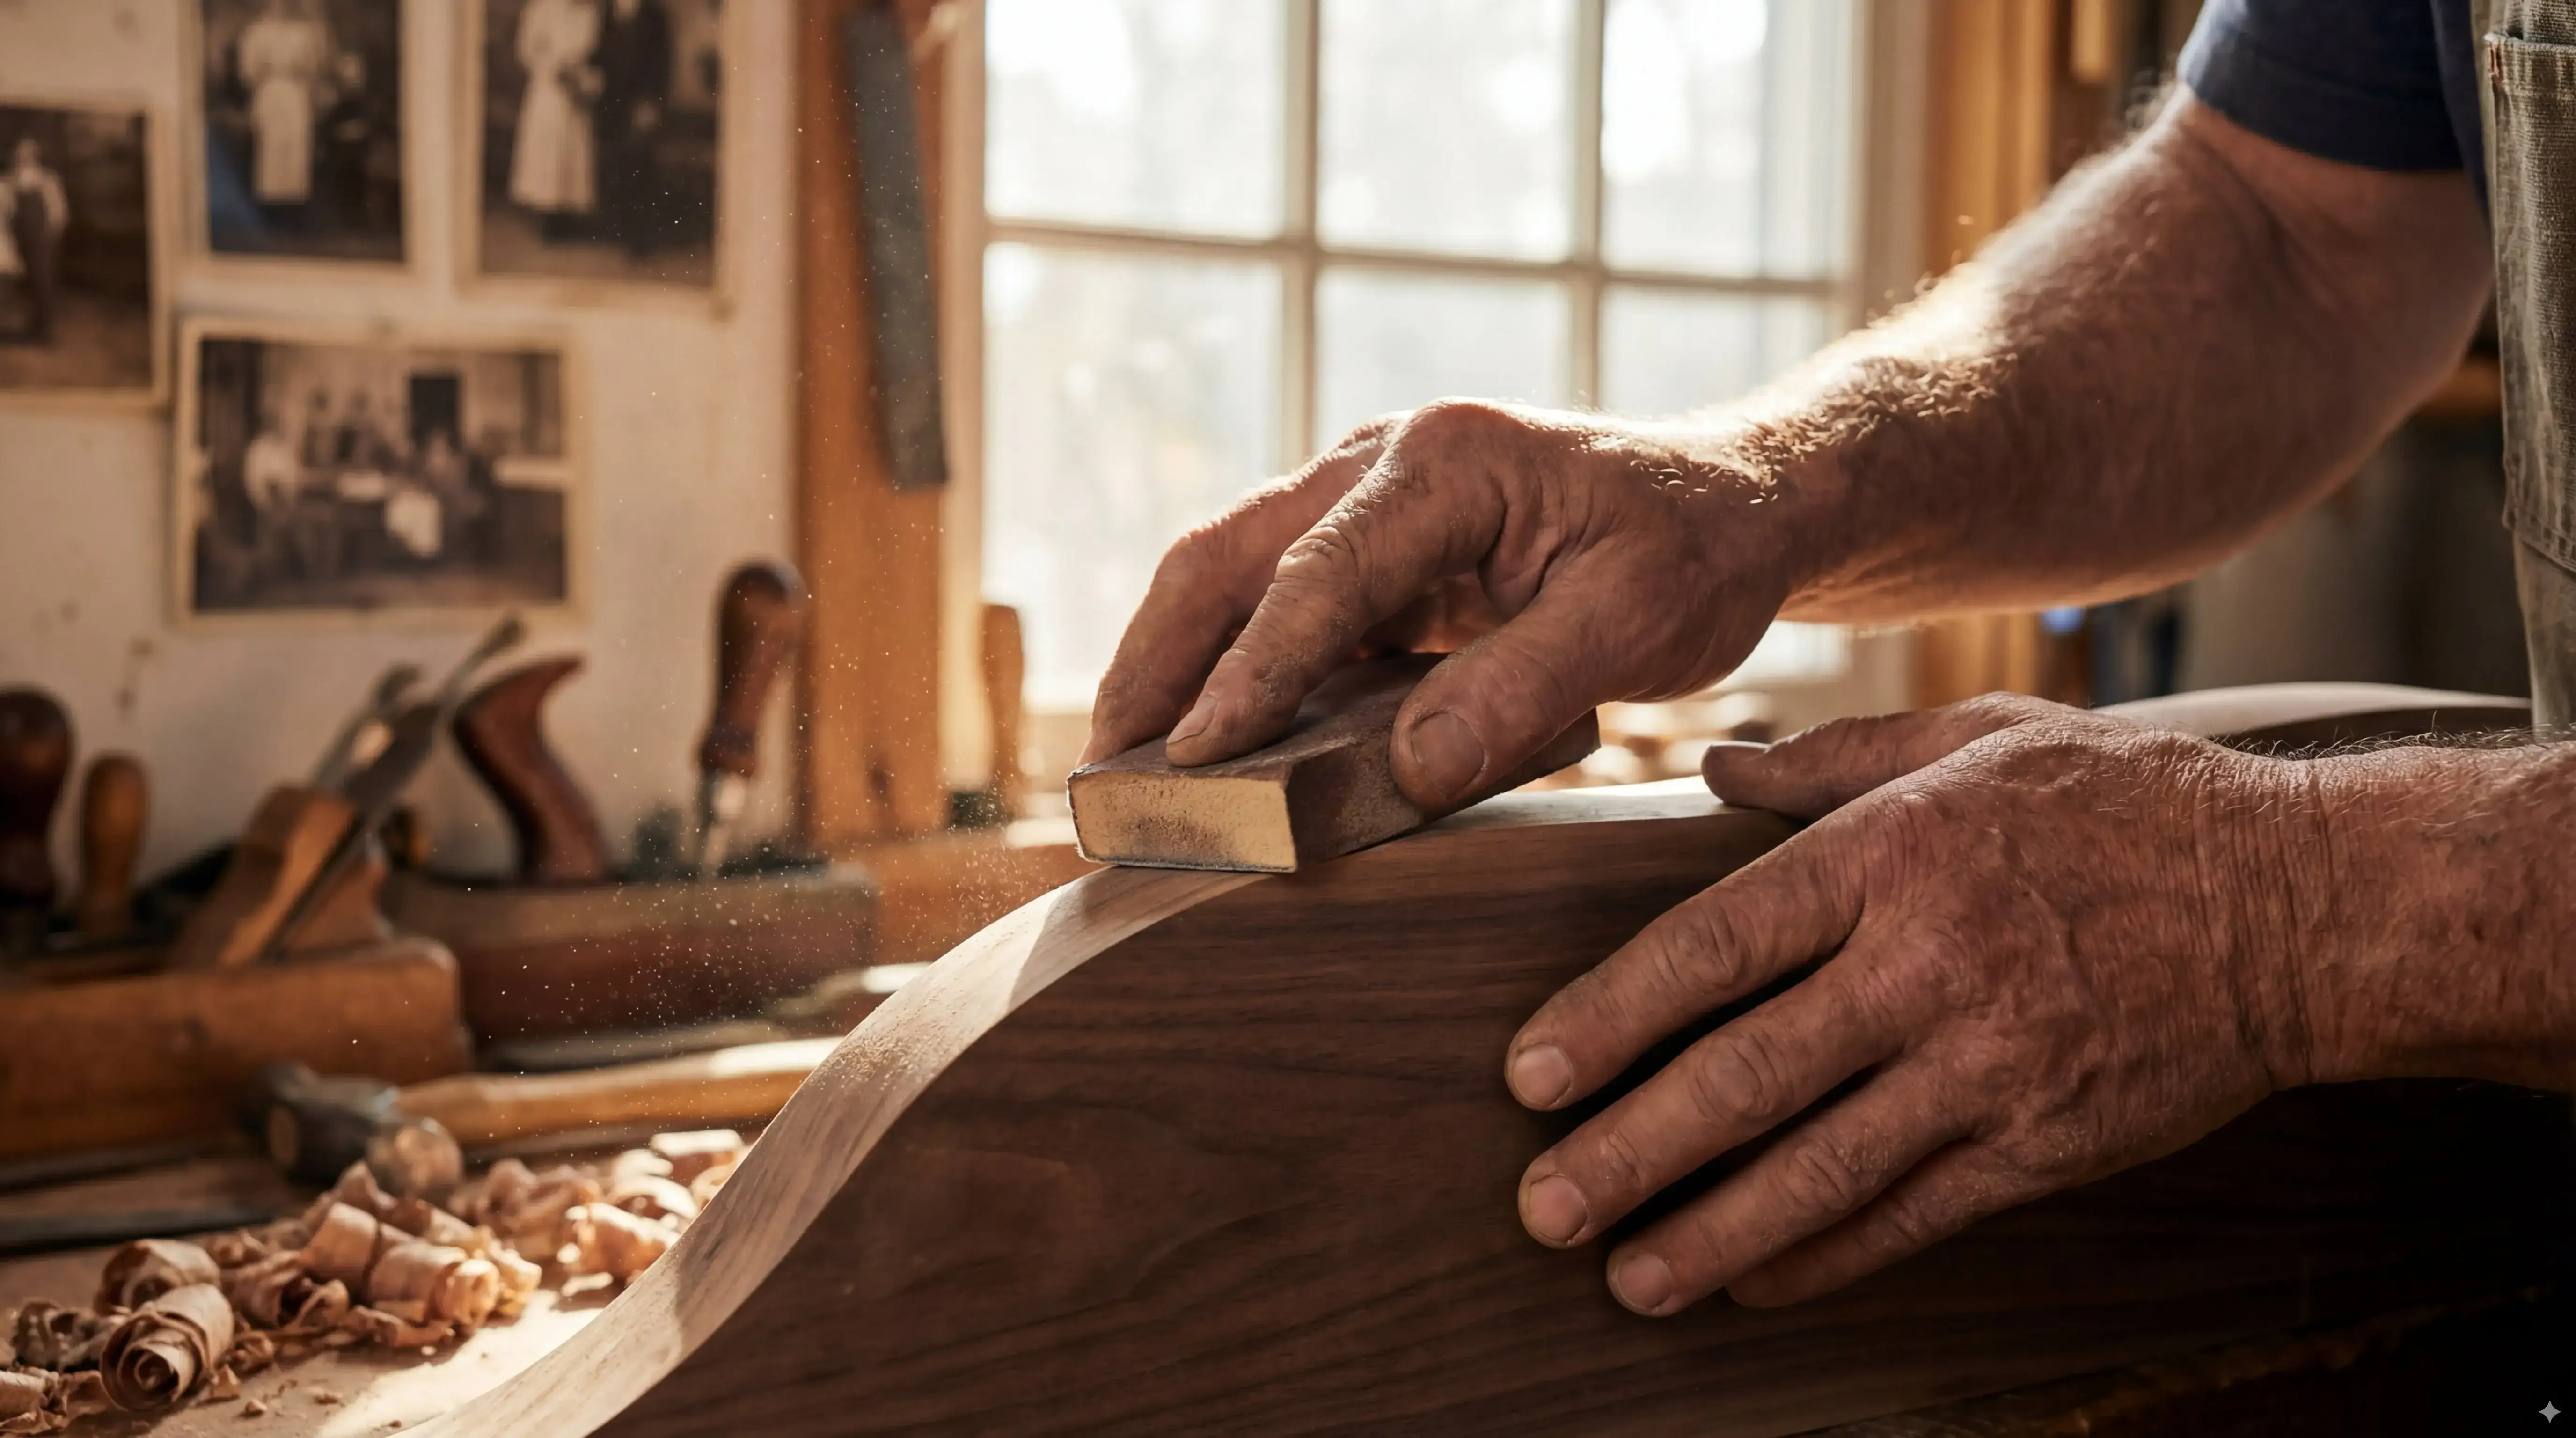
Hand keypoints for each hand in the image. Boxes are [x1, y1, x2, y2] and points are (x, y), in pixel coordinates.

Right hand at [1081, 402, 1824, 804]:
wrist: (1734, 502)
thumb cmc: (1694, 551)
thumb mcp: (1637, 623)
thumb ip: (1521, 691)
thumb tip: (1410, 774)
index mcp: (1446, 459)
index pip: (1318, 572)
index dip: (1252, 668)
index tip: (1195, 753)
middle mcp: (1383, 461)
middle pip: (1227, 552)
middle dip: (1155, 657)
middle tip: (1101, 766)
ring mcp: (1366, 500)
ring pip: (1230, 574)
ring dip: (1171, 663)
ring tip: (1120, 767)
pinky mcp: (1371, 551)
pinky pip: (1277, 607)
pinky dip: (1230, 671)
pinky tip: (1204, 747)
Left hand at [1505, 695, 2328, 1312]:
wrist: (2302, 902)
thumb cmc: (2124, 804)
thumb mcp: (1978, 738)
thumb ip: (1833, 759)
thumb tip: (1713, 766)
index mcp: (1895, 855)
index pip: (1716, 944)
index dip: (1612, 1013)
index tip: (1530, 1073)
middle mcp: (1930, 965)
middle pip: (1748, 1075)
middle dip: (1632, 1151)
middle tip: (1543, 1206)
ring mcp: (1990, 1064)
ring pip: (1821, 1168)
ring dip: (1710, 1234)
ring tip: (1623, 1279)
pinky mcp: (2044, 1142)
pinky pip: (1912, 1215)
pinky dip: (1822, 1259)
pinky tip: (1749, 1287)